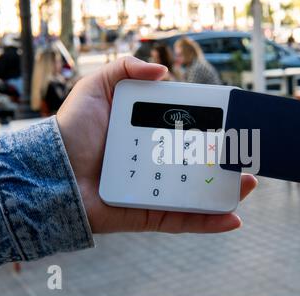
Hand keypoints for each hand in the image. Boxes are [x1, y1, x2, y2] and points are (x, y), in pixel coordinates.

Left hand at [57, 56, 256, 233]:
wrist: (50, 172)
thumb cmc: (71, 131)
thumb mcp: (95, 88)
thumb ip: (124, 69)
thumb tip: (163, 71)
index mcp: (149, 137)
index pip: (187, 133)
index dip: (211, 129)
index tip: (232, 125)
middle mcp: (156, 164)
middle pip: (198, 165)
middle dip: (226, 162)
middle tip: (247, 155)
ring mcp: (155, 191)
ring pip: (198, 194)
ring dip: (227, 192)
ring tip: (249, 183)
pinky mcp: (149, 215)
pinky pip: (182, 221)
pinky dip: (208, 222)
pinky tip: (232, 219)